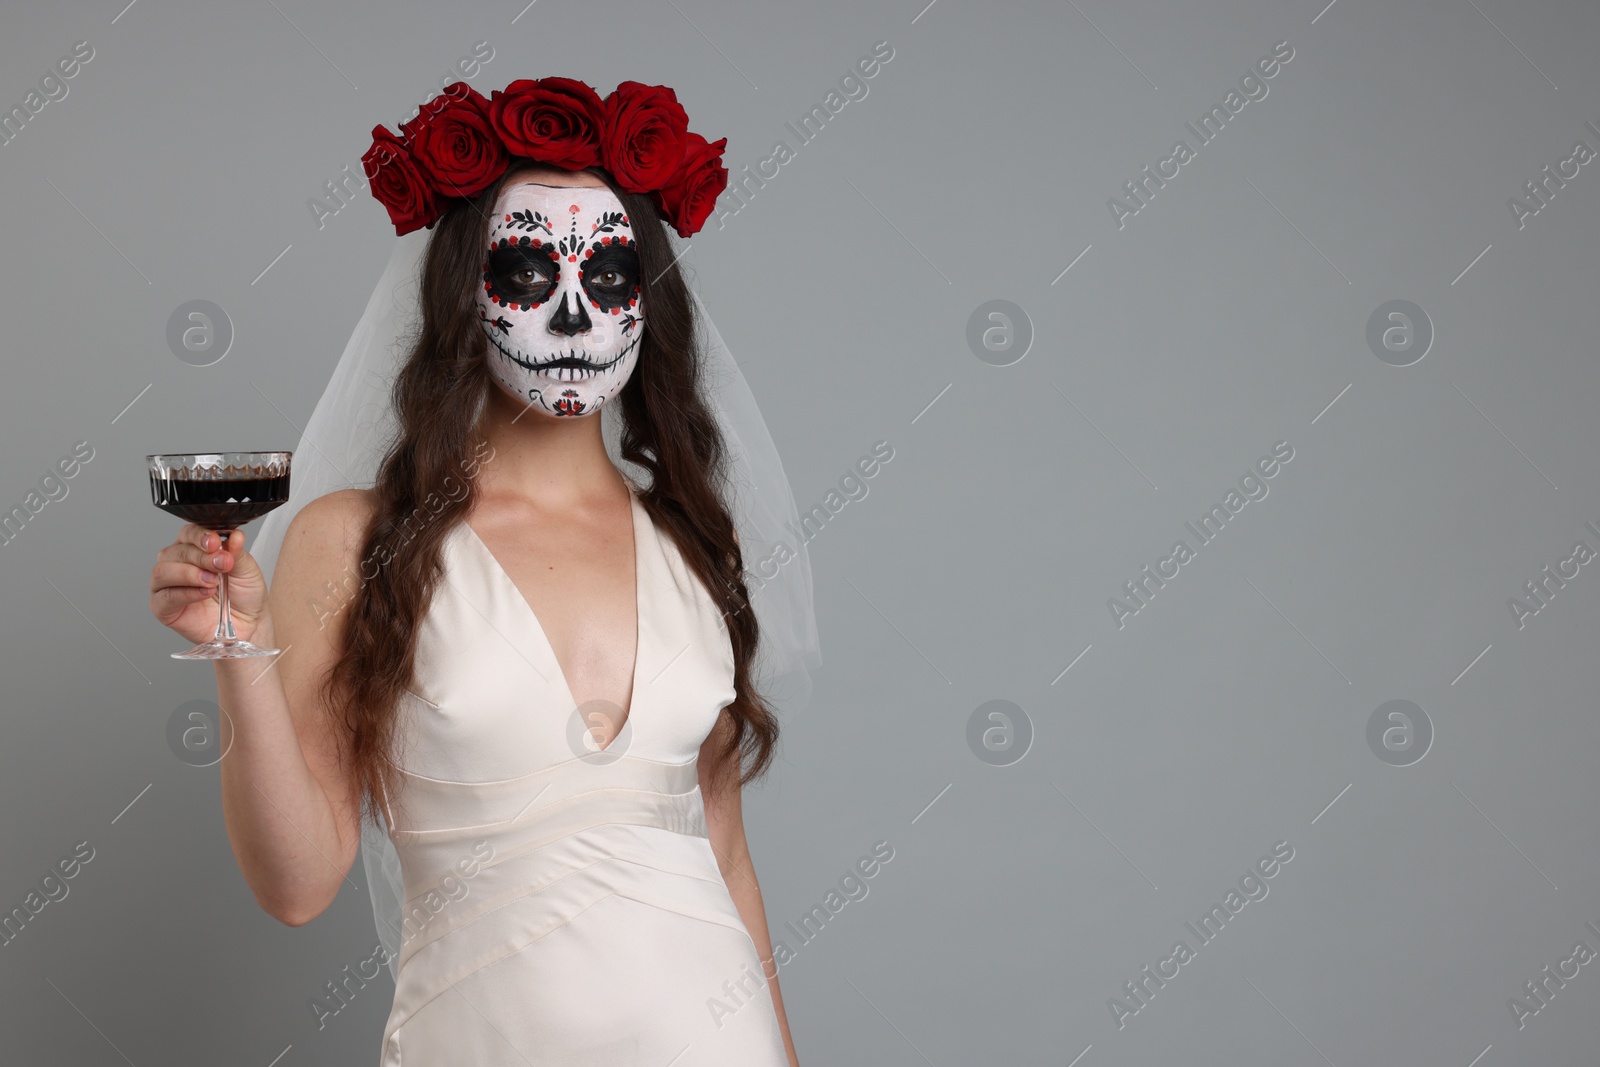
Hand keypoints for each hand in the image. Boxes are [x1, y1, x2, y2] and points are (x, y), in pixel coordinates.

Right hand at [149, 525, 270, 644]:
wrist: (249, 624)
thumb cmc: (244, 594)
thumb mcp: (246, 568)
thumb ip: (236, 552)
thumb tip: (234, 535)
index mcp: (194, 549)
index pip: (187, 534)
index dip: (199, 536)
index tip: (215, 542)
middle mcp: (176, 564)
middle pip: (176, 551)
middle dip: (200, 557)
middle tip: (222, 565)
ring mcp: (166, 585)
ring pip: (162, 571)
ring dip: (189, 574)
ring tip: (213, 581)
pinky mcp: (163, 607)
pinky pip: (165, 596)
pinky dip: (186, 593)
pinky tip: (205, 593)